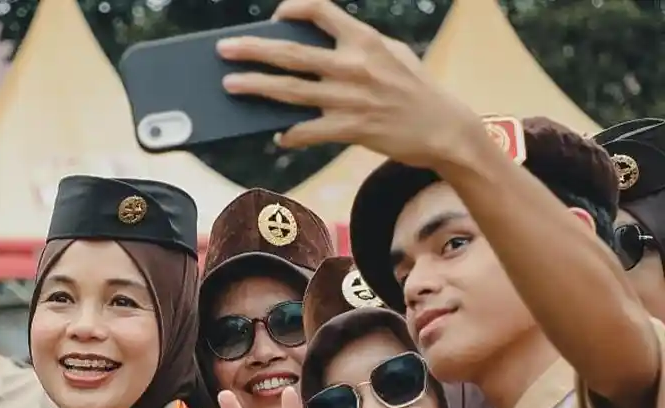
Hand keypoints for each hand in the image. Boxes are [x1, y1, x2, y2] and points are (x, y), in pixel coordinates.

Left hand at [217, 0, 480, 168]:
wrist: (443, 127)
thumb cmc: (413, 87)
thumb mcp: (391, 52)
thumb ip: (355, 45)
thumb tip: (309, 47)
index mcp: (364, 39)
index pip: (321, 10)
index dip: (294, 8)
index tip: (275, 15)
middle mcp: (354, 66)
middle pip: (291, 53)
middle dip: (253, 49)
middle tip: (223, 49)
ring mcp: (350, 99)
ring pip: (290, 92)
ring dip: (255, 88)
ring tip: (229, 85)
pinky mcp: (350, 129)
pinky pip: (308, 131)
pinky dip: (289, 134)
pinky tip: (276, 136)